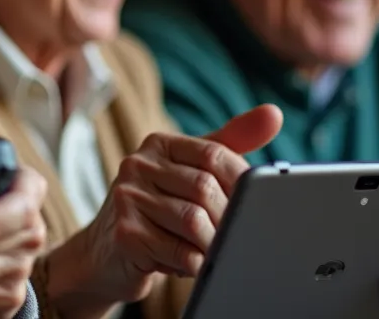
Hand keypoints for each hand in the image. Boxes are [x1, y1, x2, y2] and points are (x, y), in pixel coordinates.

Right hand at [45, 104, 283, 317]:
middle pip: (205, 188)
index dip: (242, 182)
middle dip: (227, 218)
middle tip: (234, 236)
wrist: (106, 254)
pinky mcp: (124, 235)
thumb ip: (228, 145)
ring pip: (194, 222)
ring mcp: (126, 199)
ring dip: (212, 244)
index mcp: (158, 144)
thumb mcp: (189, 173)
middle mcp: (136, 164)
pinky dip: (195, 264)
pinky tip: (189, 263)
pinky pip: (179, 252)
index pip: (214, 154)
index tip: (251, 204)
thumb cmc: (156, 210)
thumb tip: (273, 113)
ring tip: (212, 252)